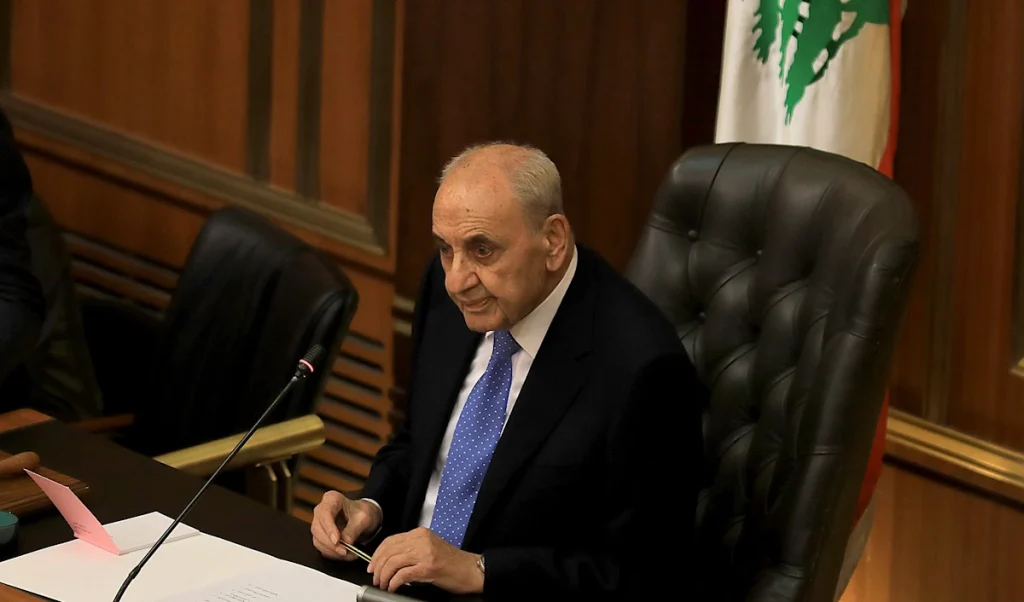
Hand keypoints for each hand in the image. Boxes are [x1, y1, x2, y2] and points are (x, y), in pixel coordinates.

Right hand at [311, 491, 380, 560]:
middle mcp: (321, 511)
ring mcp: (319, 524)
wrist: (363, 517)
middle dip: (330, 543)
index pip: (325, 513)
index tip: (337, 540)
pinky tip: (346, 554)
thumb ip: (354, 529)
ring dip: (332, 551)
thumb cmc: (362, 512)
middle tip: (344, 551)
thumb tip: (346, 542)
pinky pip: (322, 547)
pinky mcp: (320, 536)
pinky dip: (333, 554)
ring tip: (349, 554)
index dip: (329, 528)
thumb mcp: (363, 518)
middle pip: (317, 529)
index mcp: (331, 499)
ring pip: (317, 540)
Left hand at [367, 527, 482, 593]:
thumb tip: (389, 559)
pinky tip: (393, 587)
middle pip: (389, 551)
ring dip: (384, 576)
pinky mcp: (427, 567)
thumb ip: (411, 549)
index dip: (377, 554)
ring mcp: (425, 553)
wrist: (471, 570)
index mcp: (420, 533)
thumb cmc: (452, 562)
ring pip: (393, 563)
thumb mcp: (429, 548)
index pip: (390, 540)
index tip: (372, 565)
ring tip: (384, 584)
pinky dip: (394, 582)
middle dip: (378, 567)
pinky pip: (402, 575)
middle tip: (376, 578)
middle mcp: (421, 540)